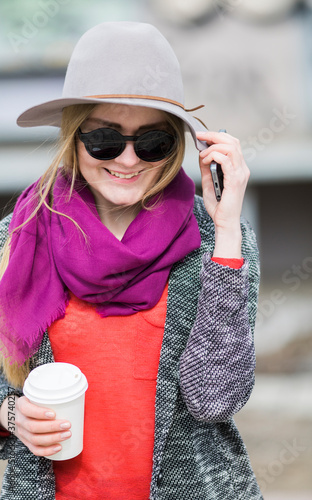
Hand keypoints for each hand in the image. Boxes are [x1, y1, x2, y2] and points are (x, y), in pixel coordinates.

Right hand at [0, 396, 70, 456]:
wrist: (24, 412)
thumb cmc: (37, 402)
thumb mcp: (39, 395)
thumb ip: (52, 394)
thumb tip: (75, 395)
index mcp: (21, 405)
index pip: (26, 409)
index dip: (39, 413)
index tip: (54, 414)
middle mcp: (19, 420)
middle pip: (33, 426)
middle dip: (52, 427)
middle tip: (68, 425)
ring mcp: (22, 433)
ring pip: (35, 439)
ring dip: (53, 438)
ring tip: (67, 434)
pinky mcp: (26, 443)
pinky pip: (35, 450)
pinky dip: (47, 450)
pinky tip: (59, 447)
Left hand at [197, 131, 249, 257]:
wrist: (225, 222)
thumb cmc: (219, 206)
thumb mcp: (209, 182)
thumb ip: (207, 168)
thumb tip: (202, 154)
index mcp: (238, 168)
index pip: (233, 144)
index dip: (218, 136)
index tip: (203, 137)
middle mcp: (242, 169)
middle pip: (233, 141)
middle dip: (214, 136)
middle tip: (200, 137)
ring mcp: (240, 174)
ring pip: (230, 147)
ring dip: (212, 147)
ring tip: (202, 155)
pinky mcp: (235, 180)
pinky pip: (225, 160)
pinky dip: (213, 156)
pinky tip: (204, 162)